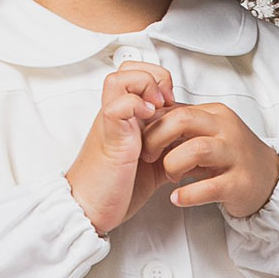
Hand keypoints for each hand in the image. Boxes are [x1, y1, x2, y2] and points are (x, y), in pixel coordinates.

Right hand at [65, 61, 176, 235]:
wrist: (88, 209)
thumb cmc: (113, 188)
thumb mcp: (149, 162)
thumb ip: (164, 145)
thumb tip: (190, 140)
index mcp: (125, 117)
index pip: (137, 75)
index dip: (158, 79)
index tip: (173, 102)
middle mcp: (115, 115)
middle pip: (128, 68)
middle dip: (154, 75)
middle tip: (166, 99)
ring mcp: (110, 123)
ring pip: (119, 78)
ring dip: (144, 85)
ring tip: (157, 106)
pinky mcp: (109, 137)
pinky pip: (117, 105)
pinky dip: (136, 105)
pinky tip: (147, 119)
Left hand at [140, 101, 278, 217]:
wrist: (269, 179)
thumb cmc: (230, 155)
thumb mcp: (205, 133)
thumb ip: (178, 126)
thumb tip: (144, 119)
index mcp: (214, 114)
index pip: (174, 109)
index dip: (150, 125)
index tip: (140, 141)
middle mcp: (226, 130)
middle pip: (183, 120)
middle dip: (156, 138)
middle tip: (148, 157)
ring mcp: (235, 155)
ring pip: (197, 149)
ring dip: (173, 165)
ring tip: (169, 177)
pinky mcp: (240, 183)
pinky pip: (210, 188)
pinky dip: (188, 194)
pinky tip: (177, 198)